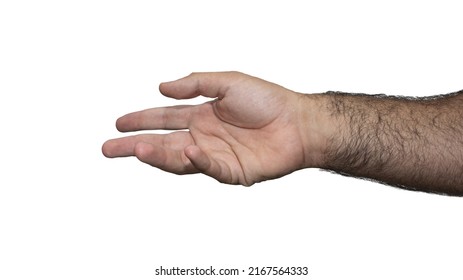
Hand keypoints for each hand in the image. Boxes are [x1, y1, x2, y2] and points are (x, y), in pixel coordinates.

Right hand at [102, 72, 320, 184]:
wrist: (299, 123)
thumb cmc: (268, 101)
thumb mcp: (228, 82)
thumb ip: (196, 83)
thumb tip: (162, 87)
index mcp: (202, 116)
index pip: (164, 118)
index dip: (141, 120)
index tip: (119, 123)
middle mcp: (204, 136)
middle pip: (163, 143)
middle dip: (135, 146)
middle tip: (109, 149)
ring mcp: (216, 156)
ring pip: (179, 159)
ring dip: (157, 155)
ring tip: (137, 150)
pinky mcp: (232, 172)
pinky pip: (210, 167)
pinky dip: (198, 160)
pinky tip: (189, 149)